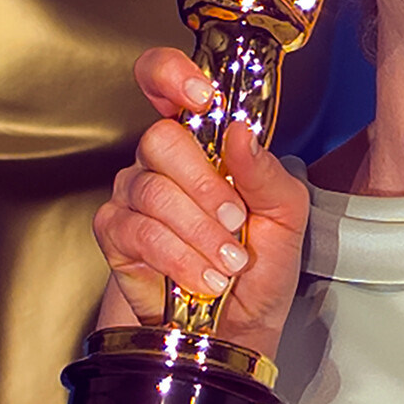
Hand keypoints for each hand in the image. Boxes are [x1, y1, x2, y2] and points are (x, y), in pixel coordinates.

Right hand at [92, 47, 309, 355]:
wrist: (241, 329)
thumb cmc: (261, 269)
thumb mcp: (286, 215)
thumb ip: (267, 172)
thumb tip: (241, 133)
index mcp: (205, 142)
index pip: (166, 83)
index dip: (172, 75)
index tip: (201, 95)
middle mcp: (164, 162)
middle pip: (161, 139)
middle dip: (205, 186)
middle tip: (236, 219)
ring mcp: (135, 195)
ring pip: (153, 190)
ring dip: (200, 232)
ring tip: (228, 262)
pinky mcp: (116, 235)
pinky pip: (138, 231)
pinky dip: (177, 257)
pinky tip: (202, 277)